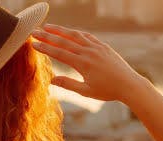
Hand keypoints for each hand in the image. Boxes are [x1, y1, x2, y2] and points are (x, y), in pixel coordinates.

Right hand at [31, 24, 150, 102]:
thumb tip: (51, 80)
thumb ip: (68, 84)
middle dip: (47, 36)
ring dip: (60, 30)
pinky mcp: (103, 46)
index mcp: (83, 64)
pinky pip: (87, 36)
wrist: (129, 84)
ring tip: (48, 26)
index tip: (33, 44)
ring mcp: (96, 47)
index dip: (45, 48)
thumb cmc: (108, 91)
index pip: (59, 53)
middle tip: (34, 31)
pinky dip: (76, 33)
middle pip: (64, 41)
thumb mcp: (86, 91)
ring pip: (75, 35)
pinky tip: (70, 32)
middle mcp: (89, 52)